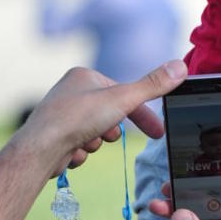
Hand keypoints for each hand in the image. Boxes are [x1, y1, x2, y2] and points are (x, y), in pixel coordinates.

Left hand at [17, 58, 185, 177]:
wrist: (40, 149)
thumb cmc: (77, 119)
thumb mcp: (122, 99)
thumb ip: (152, 86)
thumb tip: (181, 67)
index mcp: (85, 76)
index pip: (124, 93)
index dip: (142, 114)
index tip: (157, 133)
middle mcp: (71, 92)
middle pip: (109, 115)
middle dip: (111, 130)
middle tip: (106, 135)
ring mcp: (62, 114)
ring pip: (95, 134)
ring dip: (95, 143)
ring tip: (83, 143)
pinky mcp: (56, 136)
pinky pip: (80, 146)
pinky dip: (80, 153)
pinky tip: (70, 153)